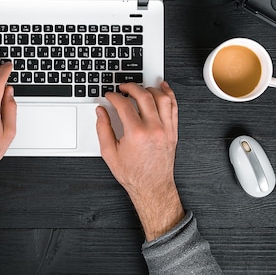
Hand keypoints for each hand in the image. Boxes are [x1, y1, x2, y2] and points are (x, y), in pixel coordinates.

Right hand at [96, 82, 184, 240]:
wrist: (152, 187)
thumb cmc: (132, 174)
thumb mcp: (109, 153)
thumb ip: (103, 129)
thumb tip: (101, 112)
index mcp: (136, 133)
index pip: (124, 104)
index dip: (114, 96)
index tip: (110, 96)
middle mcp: (153, 128)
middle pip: (143, 95)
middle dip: (131, 86)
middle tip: (123, 87)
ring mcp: (166, 129)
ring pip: (161, 98)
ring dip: (149, 88)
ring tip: (140, 88)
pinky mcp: (173, 131)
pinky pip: (174, 107)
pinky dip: (169, 94)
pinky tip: (163, 88)